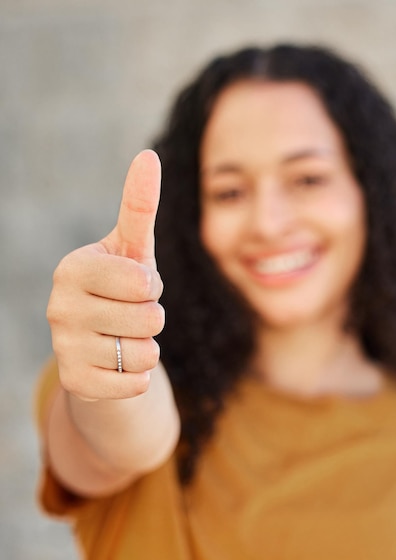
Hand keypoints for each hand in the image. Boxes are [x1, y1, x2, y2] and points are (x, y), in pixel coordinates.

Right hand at [47, 150, 164, 400]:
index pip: (142, 283)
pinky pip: (135, 384)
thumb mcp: (132, 250)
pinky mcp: (75, 383)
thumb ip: (140, 206)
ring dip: (147, 348)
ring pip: (146, 354)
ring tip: (125, 339)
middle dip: (152, 318)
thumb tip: (149, 156)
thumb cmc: (122, 289)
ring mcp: (63, 347)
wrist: (102, 344)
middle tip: (130, 315)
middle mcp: (59, 307)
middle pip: (149, 319)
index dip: (151, 288)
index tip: (133, 286)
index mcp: (73, 268)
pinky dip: (138, 377)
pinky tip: (119, 365)